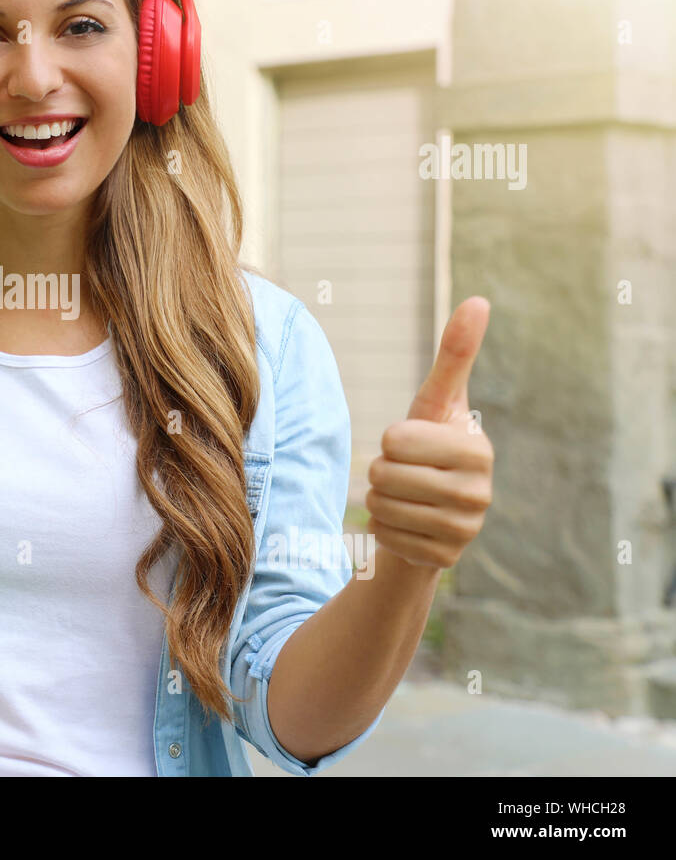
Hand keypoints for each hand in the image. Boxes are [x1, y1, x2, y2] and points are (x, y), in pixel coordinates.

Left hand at [365, 297, 494, 569]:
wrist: (426, 510)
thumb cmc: (427, 445)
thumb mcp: (435, 401)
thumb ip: (455, 354)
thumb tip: (479, 300)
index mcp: (478, 451)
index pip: (398, 440)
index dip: (391, 440)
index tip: (409, 443)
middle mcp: (480, 494)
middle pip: (386, 475)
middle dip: (379, 471)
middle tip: (400, 473)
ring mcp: (466, 531)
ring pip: (382, 506)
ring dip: (378, 499)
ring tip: (401, 497)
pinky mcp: (444, 560)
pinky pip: (384, 537)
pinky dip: (382, 529)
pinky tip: (403, 524)